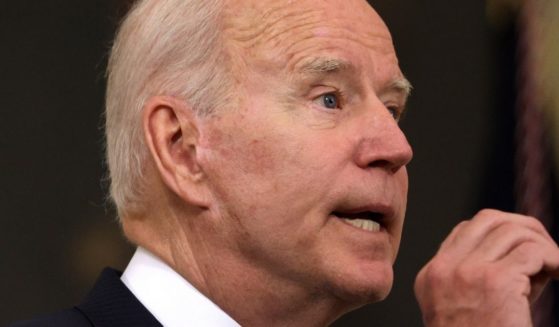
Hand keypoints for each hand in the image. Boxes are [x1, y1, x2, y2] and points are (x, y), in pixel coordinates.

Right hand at [414, 209, 558, 326]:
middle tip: (547, 250)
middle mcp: (443, 270)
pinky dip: (554, 259)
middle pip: (487, 219)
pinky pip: (532, 252)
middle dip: (524, 226)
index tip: (525, 253)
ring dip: (544, 245)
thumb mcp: (471, 309)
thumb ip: (488, 276)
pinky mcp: (495, 281)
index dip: (501, 233)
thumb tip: (529, 249)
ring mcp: (466, 273)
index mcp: (432, 276)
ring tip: (558, 267)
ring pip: (512, 231)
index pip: (466, 231)